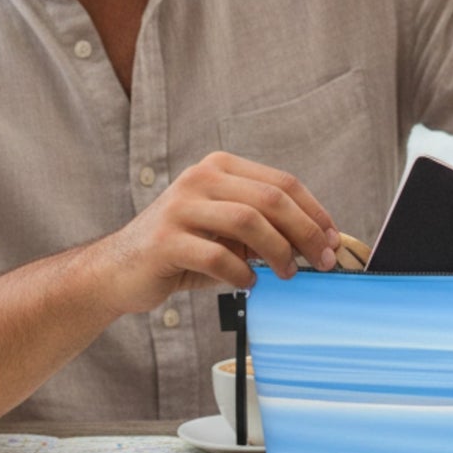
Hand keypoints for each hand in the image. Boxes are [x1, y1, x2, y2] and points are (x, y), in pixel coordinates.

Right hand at [95, 152, 340, 314]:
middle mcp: (200, 179)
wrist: (120, 269)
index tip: (332, 239)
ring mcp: (180, 207)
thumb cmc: (182, 251)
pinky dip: (242, 274)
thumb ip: (263, 230)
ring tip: (286, 274)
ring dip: (278, 252)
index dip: (314, 212)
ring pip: (248, 221)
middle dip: (305, 232)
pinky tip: (248, 284)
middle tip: (322, 260)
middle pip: (271, 198)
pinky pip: (218, 256)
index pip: (281, 182)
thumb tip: (316, 245)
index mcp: (219, 168)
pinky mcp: (165, 240)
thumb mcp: (226, 232)